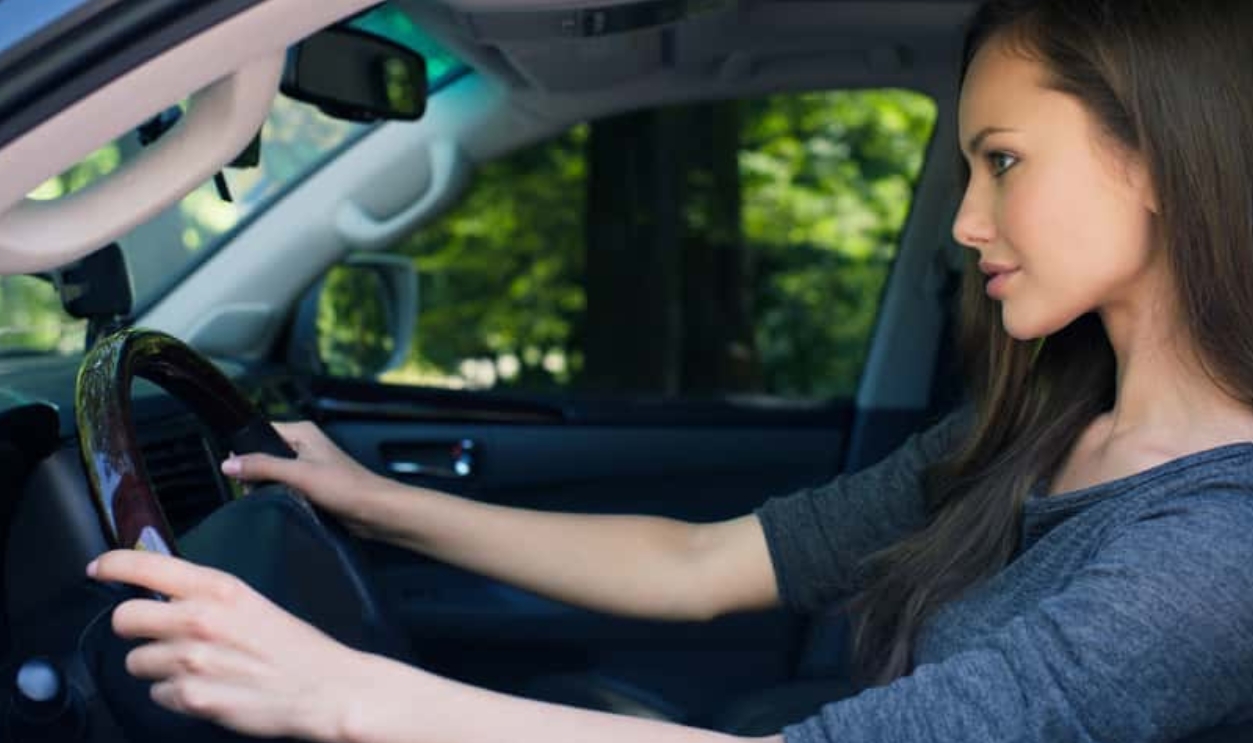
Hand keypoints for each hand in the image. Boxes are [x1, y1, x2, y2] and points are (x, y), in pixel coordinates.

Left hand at [87, 550, 381, 741]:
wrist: (325, 689)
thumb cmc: (296, 647)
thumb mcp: (252, 603)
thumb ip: (209, 597)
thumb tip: (168, 596)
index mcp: (219, 589)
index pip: (146, 566)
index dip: (113, 565)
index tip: (98, 568)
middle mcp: (199, 620)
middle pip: (125, 619)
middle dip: (134, 628)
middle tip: (154, 633)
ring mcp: (193, 661)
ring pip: (136, 662)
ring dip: (155, 666)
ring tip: (190, 667)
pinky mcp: (193, 699)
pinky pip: (156, 695)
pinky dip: (173, 695)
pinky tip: (203, 688)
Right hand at [222, 421, 391, 537]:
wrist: (374, 511)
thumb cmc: (347, 488)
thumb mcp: (299, 474)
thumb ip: (262, 467)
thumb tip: (229, 464)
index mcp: (302, 432)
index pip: (260, 432)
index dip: (245, 450)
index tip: (235, 469)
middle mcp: (305, 445)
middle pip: (263, 454)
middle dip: (255, 473)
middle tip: (255, 489)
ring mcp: (308, 466)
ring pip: (273, 474)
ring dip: (268, 487)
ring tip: (274, 497)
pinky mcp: (312, 485)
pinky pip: (285, 488)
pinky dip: (280, 496)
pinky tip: (283, 505)